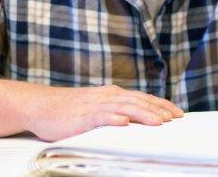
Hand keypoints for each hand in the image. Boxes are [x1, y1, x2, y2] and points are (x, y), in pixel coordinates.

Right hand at [24, 84, 183, 140]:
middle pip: (138, 101)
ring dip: (143, 114)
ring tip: (159, 122)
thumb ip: (115, 110)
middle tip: (175, 118)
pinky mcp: (82, 116)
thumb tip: (136, 119)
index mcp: (112, 94)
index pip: (142, 98)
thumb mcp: (96, 107)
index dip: (161, 104)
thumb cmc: (68, 109)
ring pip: (124, 107)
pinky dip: (113, 118)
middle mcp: (107, 96)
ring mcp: (95, 105)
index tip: (177, 112)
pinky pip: (100, 116)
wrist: (40, 105)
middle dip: (158, 109)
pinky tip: (124, 122)